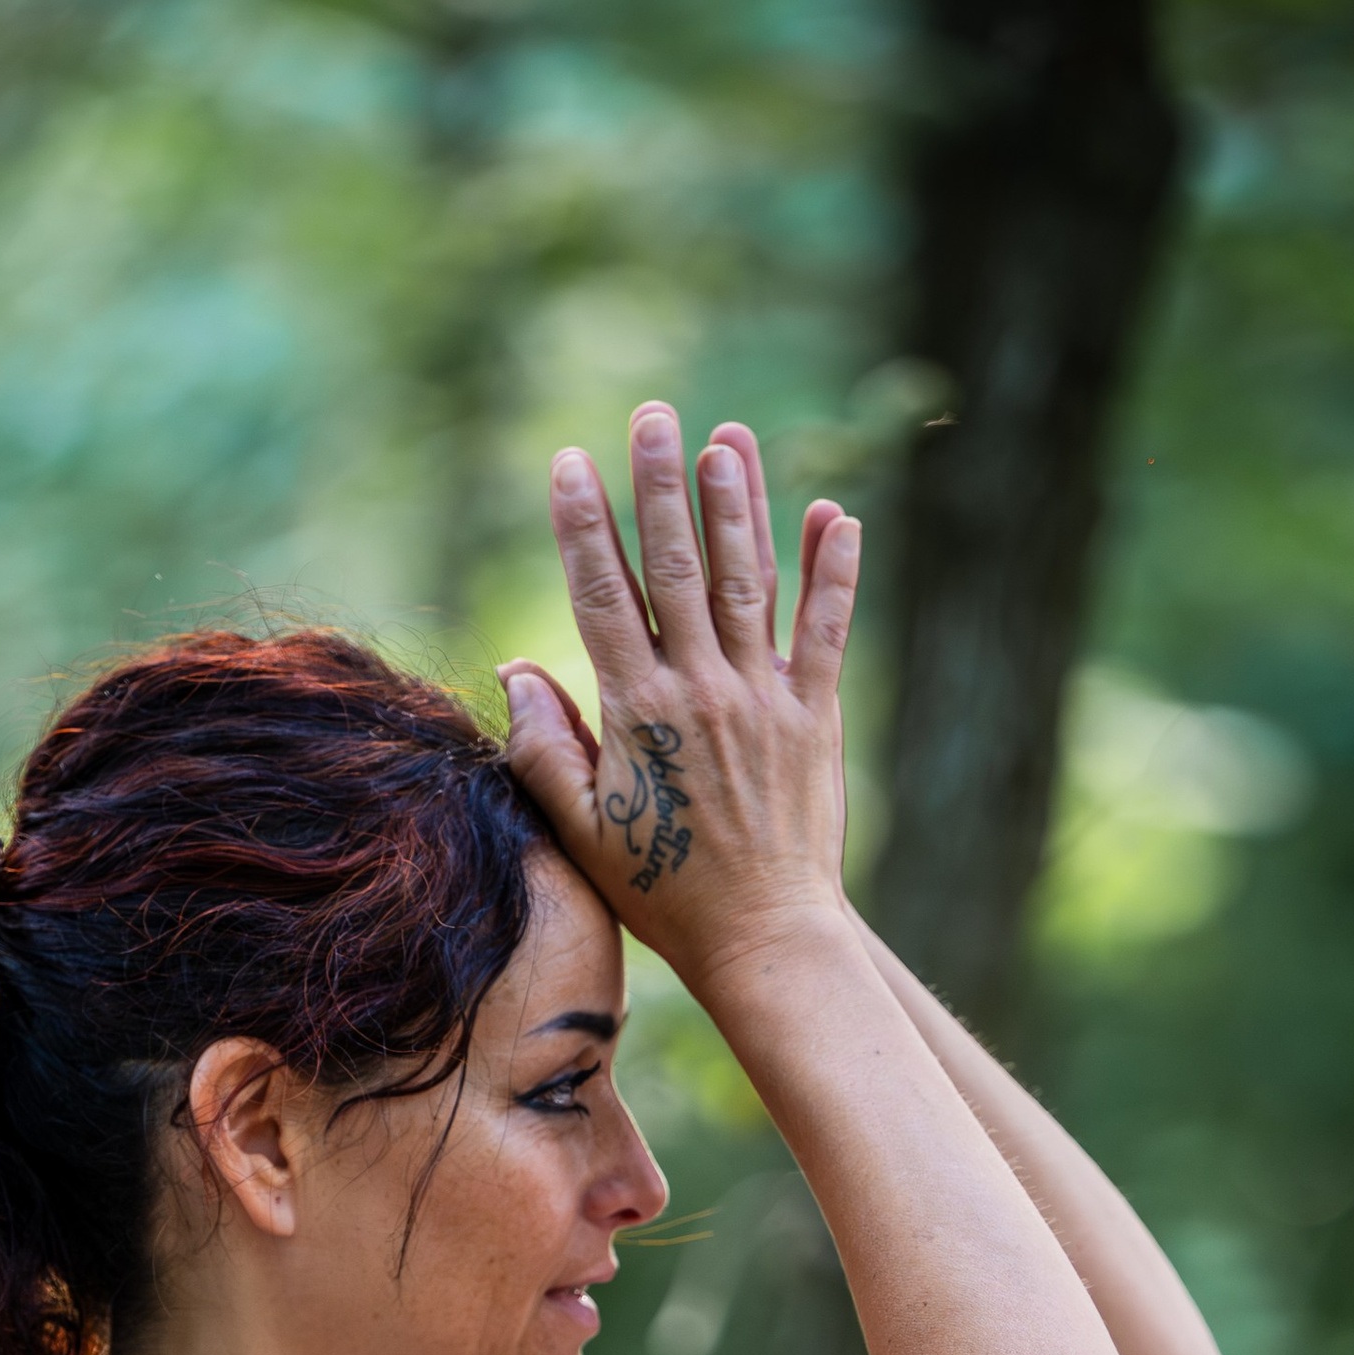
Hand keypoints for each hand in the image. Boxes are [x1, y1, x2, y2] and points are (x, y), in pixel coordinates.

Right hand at [498, 404, 859, 998]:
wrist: (762, 940)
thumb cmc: (663, 894)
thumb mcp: (582, 832)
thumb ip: (545, 751)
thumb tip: (518, 673)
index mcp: (638, 713)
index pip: (602, 596)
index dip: (583, 525)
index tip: (569, 462)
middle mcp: (703, 691)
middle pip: (678, 566)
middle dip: (663, 483)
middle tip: (655, 414)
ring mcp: (765, 699)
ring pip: (750, 581)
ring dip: (740, 504)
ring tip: (728, 438)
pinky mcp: (817, 716)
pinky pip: (828, 630)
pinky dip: (835, 571)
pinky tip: (835, 514)